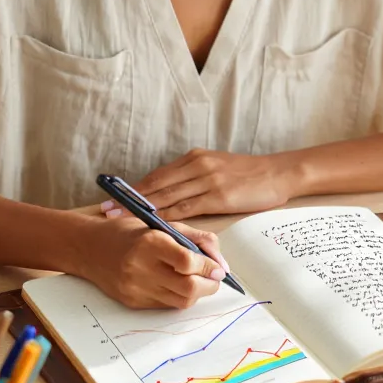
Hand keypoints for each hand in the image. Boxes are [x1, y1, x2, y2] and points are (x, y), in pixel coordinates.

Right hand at [70, 213, 229, 308]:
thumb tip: (221, 264)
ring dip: (197, 293)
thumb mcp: (162, 224)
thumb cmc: (129, 231)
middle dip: (209, 286)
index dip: (209, 267)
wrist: (88, 247)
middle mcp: (141, 267)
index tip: (218, 268)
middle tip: (214, 278)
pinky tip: (177, 284)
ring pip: (180, 301)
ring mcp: (135, 288)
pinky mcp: (132, 302)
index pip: (188, 262)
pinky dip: (178, 296)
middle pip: (188, 288)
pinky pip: (166, 305)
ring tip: (198, 281)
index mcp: (149, 242)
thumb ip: (195, 239)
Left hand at [104, 149, 297, 219]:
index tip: (111, 197)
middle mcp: (197, 166)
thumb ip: (193, 177)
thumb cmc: (249, 174)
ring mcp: (207, 180)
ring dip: (140, 209)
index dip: (133, 188)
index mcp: (194, 158)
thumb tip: (169, 194)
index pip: (157, 175)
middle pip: (155, 184)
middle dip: (128, 199)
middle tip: (104, 209)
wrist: (278, 173)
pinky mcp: (218, 196)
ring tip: (119, 219)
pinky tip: (152, 224)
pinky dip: (166, 216)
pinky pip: (186, 207)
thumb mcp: (216, 168)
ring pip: (167, 196)